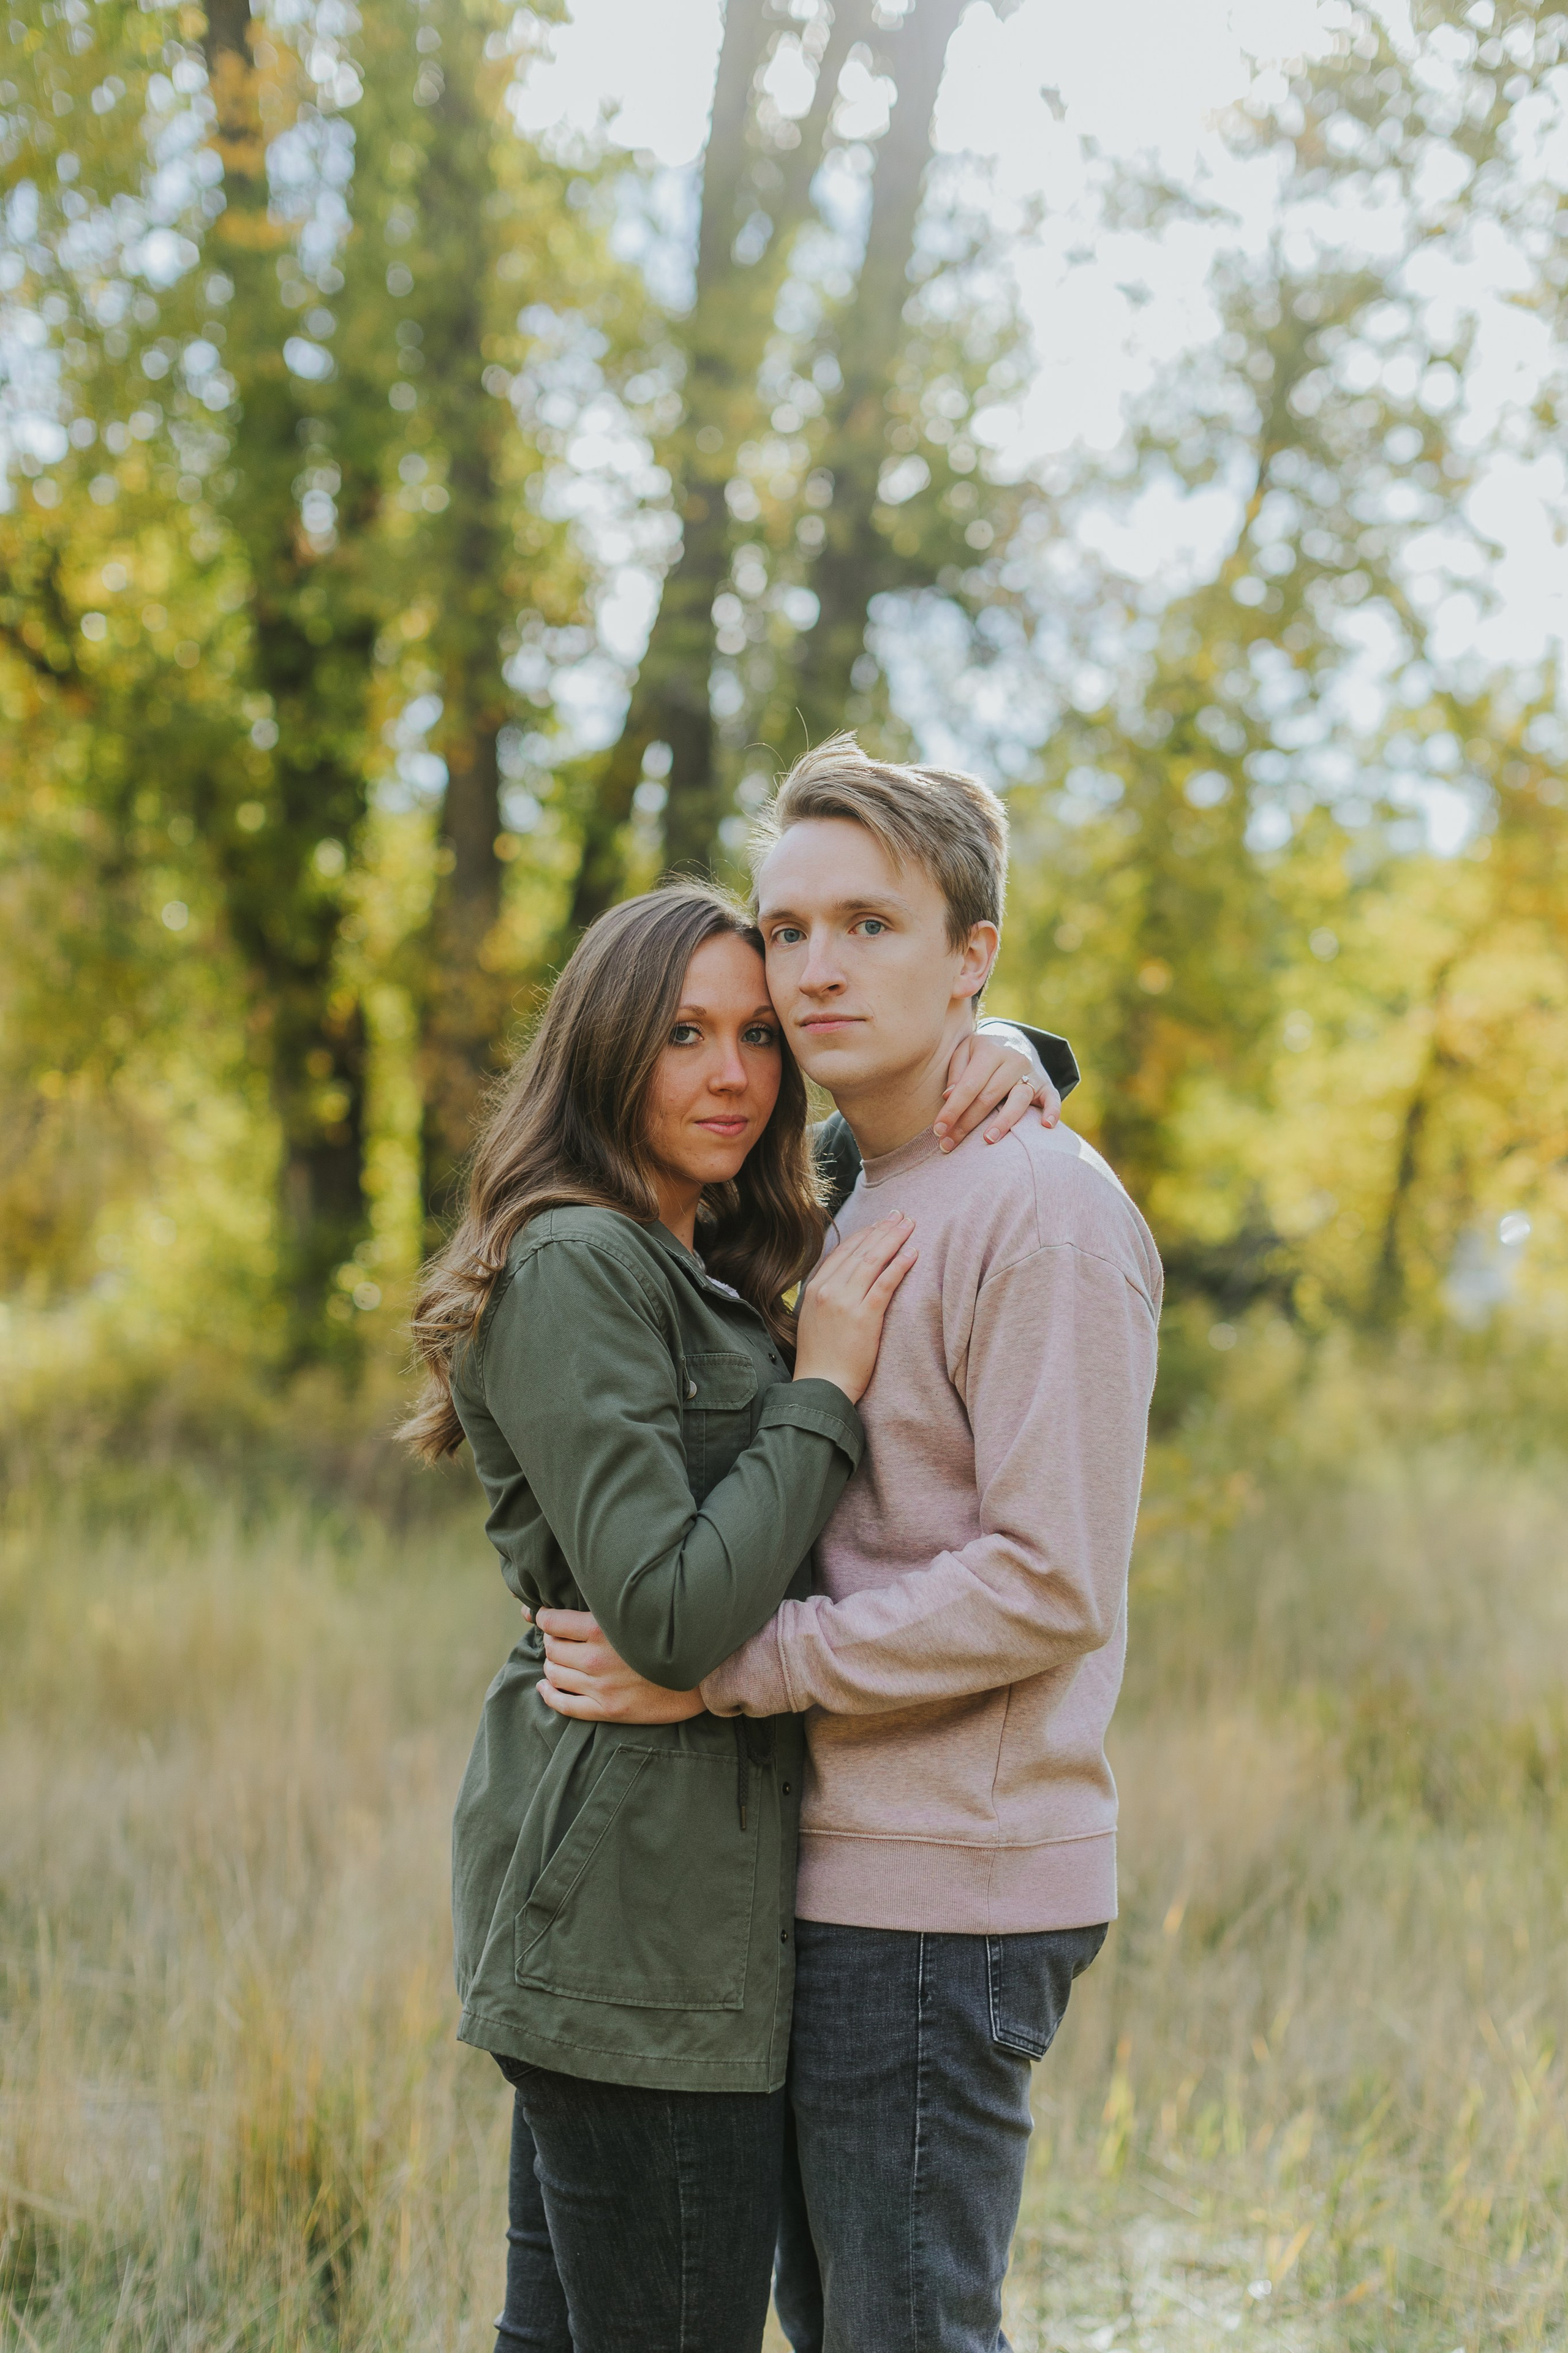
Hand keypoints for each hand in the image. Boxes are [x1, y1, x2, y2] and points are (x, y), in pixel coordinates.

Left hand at [534, 1607, 704, 1723]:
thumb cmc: (674, 1634)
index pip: (552, 1621)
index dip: (544, 1617)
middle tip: (559, 1637)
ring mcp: (601, 1687)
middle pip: (552, 1648)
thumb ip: (606, 1603)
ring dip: (551, 1665)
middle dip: (550, 1641)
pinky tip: (545, 1689)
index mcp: (601, 1628)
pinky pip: (565, 1706)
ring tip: (559, 1660)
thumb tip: (567, 1597)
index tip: (545, 1616)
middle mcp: (596, 1659)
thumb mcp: (638, 1610)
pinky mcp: (609, 1710)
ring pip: (554, 1675)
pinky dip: (549, 1696)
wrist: (706, 1673)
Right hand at [793, 1211, 916, 1403]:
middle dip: (882, 1230)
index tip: (880, 1223)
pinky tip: (913, 1253)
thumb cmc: (821, 1359)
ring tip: (910, 1225)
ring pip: (873, 1261)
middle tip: (900, 1215)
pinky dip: (900, 1265)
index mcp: (814, 1288)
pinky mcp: (864, 1316)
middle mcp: (827, 1289)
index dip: (864, 1234)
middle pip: (859, 1250)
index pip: (842, 1251)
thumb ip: (826, 1297)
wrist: (821, 1386)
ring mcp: (845, 1302)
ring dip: (893, 1239)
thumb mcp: (814, 1319)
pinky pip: (885, 1283)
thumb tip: (844, 1282)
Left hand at [935, 1031, 1059, 1152]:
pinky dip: (1052, 1111)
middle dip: (967, 1123)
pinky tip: (1046, 1126)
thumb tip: (949, 1097)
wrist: (1015, 1040)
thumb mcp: (964, 1052)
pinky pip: (1052, 1098)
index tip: (939, 1129)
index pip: (969, 1085)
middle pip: (989, 1096)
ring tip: (987, 1140)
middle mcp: (1013, 1060)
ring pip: (1018, 1100)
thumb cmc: (982, 1053)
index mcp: (989, 1050)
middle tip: (949, 1145)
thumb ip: (956, 1072)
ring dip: (1003, 1123)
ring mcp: (1032, 1073)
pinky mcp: (1046, 1084)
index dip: (953, 1109)